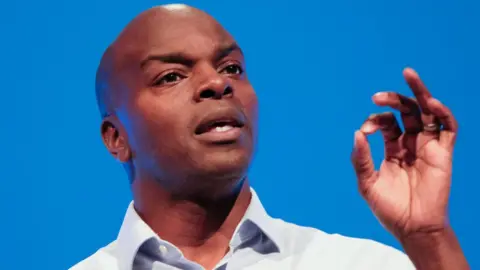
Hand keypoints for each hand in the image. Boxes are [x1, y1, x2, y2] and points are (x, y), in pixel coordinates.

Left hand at [351, 67, 457, 238]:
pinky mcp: (443, 154)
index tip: (366, 131)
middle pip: (406, 112)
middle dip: (393, 100)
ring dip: (419, 93)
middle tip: (377, 96)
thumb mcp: (367, 183)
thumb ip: (360, 159)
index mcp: (393, 149)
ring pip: (427, 112)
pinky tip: (429, 103)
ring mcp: (428, 147)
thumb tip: (357, 133)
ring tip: (408, 74)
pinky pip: (447, 128)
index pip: (386, 124)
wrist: (412, 228)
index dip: (375, 121)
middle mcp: (411, 144)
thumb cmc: (389, 208)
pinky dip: (441, 113)